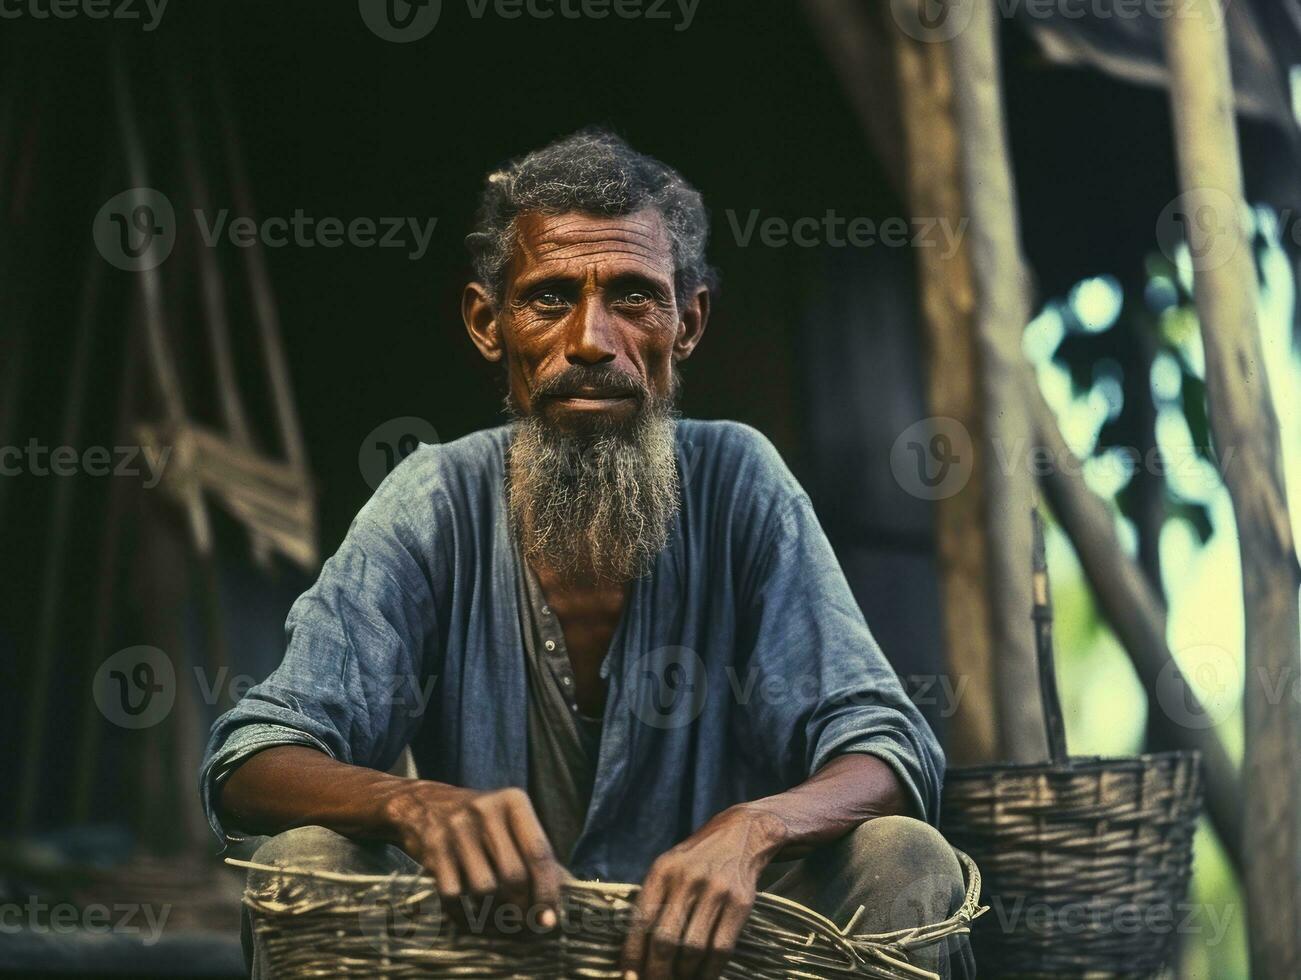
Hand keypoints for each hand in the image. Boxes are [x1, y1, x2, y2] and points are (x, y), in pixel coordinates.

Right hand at [384, 782, 565, 937]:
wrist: (426, 804)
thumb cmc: (483, 821)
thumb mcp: (512, 823)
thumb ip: (536, 854)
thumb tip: (557, 901)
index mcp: (514, 801)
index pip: (539, 853)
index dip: (547, 892)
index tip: (549, 920)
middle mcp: (486, 810)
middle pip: (513, 876)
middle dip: (523, 909)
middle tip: (525, 925)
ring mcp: (457, 829)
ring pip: (485, 889)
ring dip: (495, 915)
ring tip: (501, 922)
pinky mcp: (433, 848)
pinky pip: (454, 897)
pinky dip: (466, 917)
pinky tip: (474, 920)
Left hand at [621, 805, 786, 979]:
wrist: (742, 833)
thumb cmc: (697, 858)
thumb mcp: (669, 866)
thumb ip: (653, 899)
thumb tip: (636, 950)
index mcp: (662, 870)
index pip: (641, 919)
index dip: (633, 953)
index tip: (628, 976)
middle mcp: (686, 879)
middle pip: (665, 939)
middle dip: (657, 971)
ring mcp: (715, 890)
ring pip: (693, 948)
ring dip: (684, 973)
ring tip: (681, 978)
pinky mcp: (740, 902)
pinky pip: (721, 948)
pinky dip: (710, 969)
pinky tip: (704, 975)